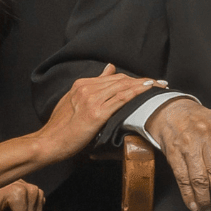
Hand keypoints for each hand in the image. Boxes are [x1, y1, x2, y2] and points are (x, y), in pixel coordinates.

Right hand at [42, 64, 166, 154]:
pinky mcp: (96, 112)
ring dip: (145, 85)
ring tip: (161, 86)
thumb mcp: (74, 102)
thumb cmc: (61, 127)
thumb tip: (109, 68)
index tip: (149, 81)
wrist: (49, 142)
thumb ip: (92, 86)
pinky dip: (137, 92)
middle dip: (143, 80)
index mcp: (81, 85)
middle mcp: (86, 88)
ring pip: (123, 86)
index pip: (113, 78)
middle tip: (161, 83)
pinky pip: (121, 98)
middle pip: (121, 80)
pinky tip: (148, 89)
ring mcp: (91, 99)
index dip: (133, 79)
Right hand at [147, 99, 210, 210]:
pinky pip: (182, 178)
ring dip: (204, 199)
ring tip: (208, 210)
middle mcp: (206, 136)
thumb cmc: (197, 119)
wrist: (170, 109)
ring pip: (198, 178)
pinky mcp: (173, 153)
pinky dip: (188, 194)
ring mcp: (188, 145)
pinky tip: (193, 203)